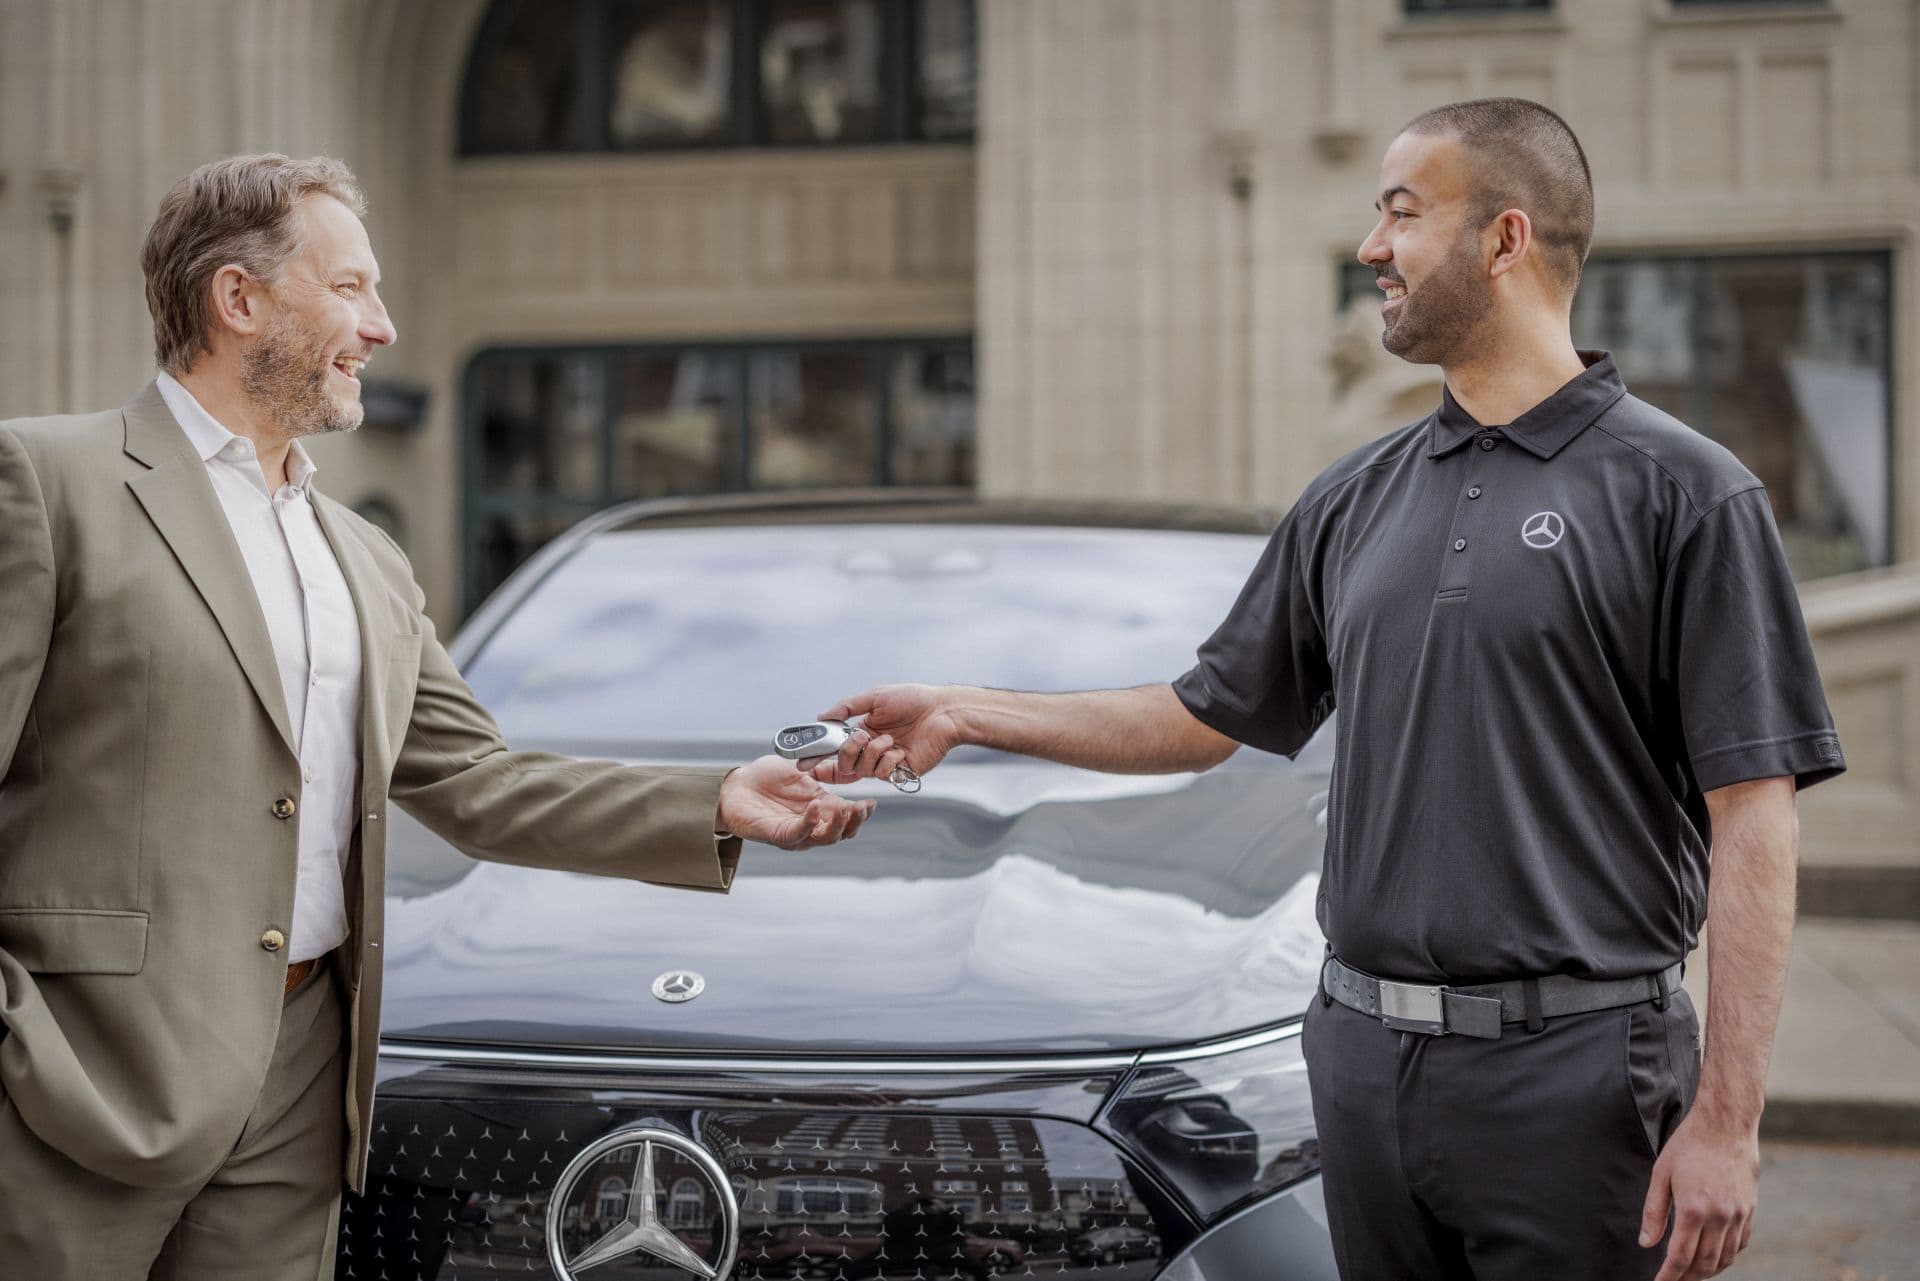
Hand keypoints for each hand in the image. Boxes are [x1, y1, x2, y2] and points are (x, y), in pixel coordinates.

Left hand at [717, 755, 876, 849]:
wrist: (735, 786)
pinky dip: (809, 822)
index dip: (862, 812)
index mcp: (820, 808)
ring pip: (824, 839)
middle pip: (841, 833)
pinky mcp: (777, 835)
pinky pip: (797, 834)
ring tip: (846, 809)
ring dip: (838, 826)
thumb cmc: (764, 779)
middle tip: (862, 808)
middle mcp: (811, 824)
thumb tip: (847, 763)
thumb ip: (823, 772)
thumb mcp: (801, 771)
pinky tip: (816, 807)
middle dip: (855, 822)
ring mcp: (795, 832)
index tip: (871, 802)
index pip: (847, 817)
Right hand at [810, 684, 960, 785]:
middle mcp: (872, 751)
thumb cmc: (913, 700)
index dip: (818, 759)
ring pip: (862, 769)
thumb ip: (846, 707)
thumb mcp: (875, 697)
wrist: (943, 711)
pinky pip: (883, 773)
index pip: (835, 751)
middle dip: (847, 752)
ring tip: (890, 738)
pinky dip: (889, 759)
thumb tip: (821, 716)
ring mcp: (886, 763)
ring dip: (873, 751)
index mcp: (863, 733)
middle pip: (844, 765)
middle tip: (861, 736)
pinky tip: (902, 750)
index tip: (803, 764)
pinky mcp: (901, 772)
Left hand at [1639, 1109, 1759, 1280]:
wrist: (1726, 1127)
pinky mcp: (1750, 1210)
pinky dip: (1726, 1257)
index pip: (1680, 1257)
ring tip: (1691, 1274)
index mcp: (1694, 1209)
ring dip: (1708, 1271)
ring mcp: (1738, 1215)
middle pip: (1704, 1264)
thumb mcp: (1661, 1174)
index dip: (1669, 1276)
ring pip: (1725, 1258)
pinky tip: (1714, 1257)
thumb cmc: (1688, 1146)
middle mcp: (1720, 1217)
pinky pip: (1740, 1244)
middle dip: (1687, 1278)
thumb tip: (1646, 1243)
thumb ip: (1654, 1212)